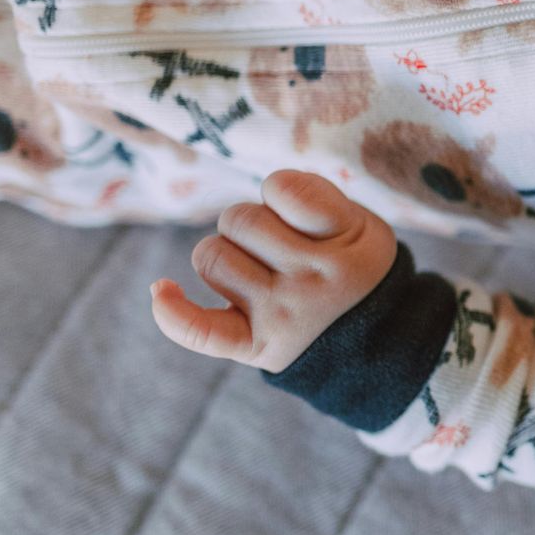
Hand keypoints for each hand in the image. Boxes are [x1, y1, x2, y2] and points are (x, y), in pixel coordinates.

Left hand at [150, 170, 397, 373]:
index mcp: (345, 241)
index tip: (296, 210)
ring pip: (211, 256)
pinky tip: (161, 290)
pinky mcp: (253, 345)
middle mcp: (311, 278)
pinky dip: (171, 311)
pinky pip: (198, 329)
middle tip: (277, 245)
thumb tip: (266, 188)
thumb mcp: (362, 224)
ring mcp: (279, 314)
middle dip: (250, 224)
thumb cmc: (354, 268)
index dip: (279, 192)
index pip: (283, 188)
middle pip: (239, 219)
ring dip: (225, 254)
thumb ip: (315, 196)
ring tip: (255, 269)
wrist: (372, 343)